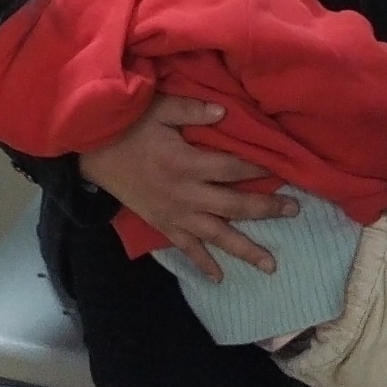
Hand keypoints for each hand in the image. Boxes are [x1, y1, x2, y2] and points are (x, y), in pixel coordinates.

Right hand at [77, 94, 296, 281]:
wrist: (92, 153)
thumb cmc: (128, 127)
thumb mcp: (158, 108)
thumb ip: (192, 108)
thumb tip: (225, 112)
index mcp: (187, 162)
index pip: (232, 167)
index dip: (259, 167)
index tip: (283, 169)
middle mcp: (187, 194)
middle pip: (234, 205)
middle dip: (266, 208)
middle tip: (294, 211)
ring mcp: (175, 214)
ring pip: (217, 236)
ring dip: (246, 249)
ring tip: (271, 264)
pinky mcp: (163, 225)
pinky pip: (186, 249)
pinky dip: (203, 264)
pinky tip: (219, 277)